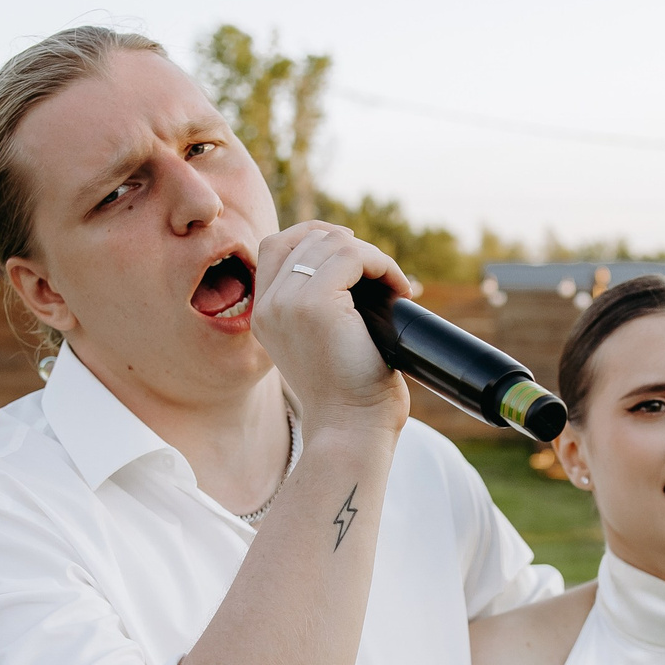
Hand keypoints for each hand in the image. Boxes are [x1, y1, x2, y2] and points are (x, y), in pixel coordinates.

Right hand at [253, 223, 412, 432]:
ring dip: (372, 257)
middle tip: (381, 275)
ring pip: (332, 243)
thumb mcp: (323, 341)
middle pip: (306, 238)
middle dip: (350, 246)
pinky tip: (400, 289)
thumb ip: (320, 303)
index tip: (353, 255)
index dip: (315, 236)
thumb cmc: (350, 392)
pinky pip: (353, 255)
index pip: (276, 246)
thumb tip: (353, 255)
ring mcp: (288, 302)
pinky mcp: (316, 303)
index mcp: (264, 313)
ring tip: (393, 285)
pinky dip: (383, 264)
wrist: (351, 428)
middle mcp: (269, 305)